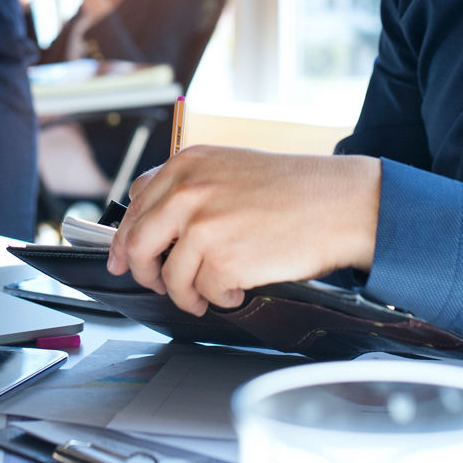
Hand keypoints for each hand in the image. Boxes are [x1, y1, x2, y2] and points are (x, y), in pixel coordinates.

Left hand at [106, 146, 380, 315]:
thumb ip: (189, 187)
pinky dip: (218, 298)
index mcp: (187, 164)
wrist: (338, 203)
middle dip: (144, 272)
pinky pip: (202, 294)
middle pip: (136, 244)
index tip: (123, 257)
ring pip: (169, 277)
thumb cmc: (293, 189)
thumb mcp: (230, 168)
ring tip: (208, 293)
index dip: (126, 237)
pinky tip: (238, 287)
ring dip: (185, 293)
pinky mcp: (222, 261)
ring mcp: (203, 227)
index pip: (135, 205)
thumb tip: (152, 221)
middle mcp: (188, 191)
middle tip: (158, 284)